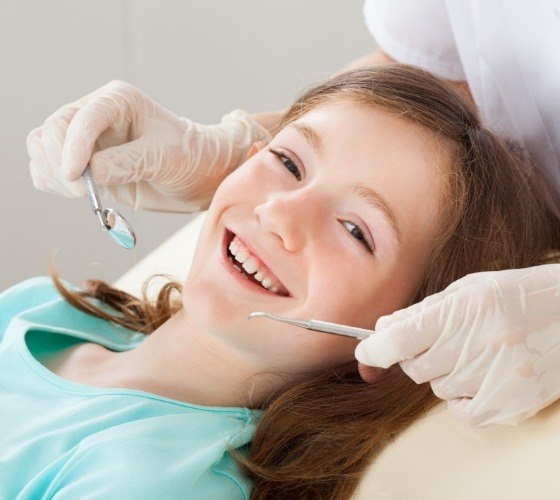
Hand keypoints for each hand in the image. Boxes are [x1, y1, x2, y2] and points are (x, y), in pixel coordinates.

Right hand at [27, 80, 270, 211]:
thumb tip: (88, 174)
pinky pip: (48, 170)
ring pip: (42, 149)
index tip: (76, 176)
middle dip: (59, 162)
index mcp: (117, 101)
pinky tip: (78, 194)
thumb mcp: (163, 158)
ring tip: (83, 193)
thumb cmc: (190, 157)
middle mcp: (96, 116)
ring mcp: (87, 141)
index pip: (80, 118)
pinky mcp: (85, 164)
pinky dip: (52, 184)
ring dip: (53, 174)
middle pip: (52, 131)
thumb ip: (126, 163)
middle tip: (83, 191)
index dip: (72, 146)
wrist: (200, 176)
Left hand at [355, 264, 559, 425]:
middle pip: (414, 367)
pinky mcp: (510, 406)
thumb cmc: (517, 296)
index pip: (399, 340)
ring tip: (475, 351)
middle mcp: (479, 346)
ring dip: (443, 372)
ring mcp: (496, 380)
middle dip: (415, 355)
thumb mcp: (469, 289)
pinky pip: (459, 411)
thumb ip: (422, 311)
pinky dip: (460, 398)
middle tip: (441, 340)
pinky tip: (481, 376)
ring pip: (436, 387)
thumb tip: (382, 328)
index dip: (373, 348)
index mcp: (465, 310)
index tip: (365, 350)